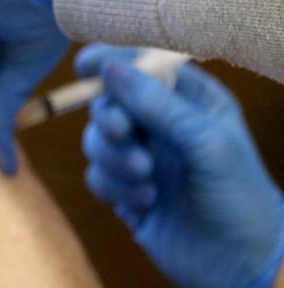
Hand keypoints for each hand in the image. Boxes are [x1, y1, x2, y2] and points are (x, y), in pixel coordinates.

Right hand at [78, 44, 283, 287]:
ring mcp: (142, 157)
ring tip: (146, 178)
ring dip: (114, 158)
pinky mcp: (126, 191)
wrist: (240, 265)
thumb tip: (110, 68)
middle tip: (123, 134)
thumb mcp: (207, 143)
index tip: (85, 66)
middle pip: (109, 102)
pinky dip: (114, 187)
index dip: (112, 60)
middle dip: (110, 119)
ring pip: (97, 140)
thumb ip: (158, 104)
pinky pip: (97, 176)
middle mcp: (162, 124)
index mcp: (190, 101)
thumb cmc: (239, 196)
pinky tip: (146, 202)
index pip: (143, 65)